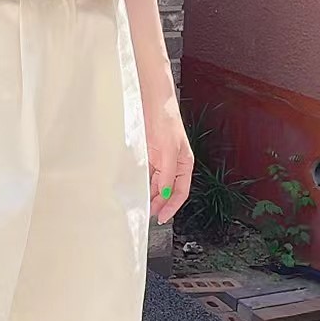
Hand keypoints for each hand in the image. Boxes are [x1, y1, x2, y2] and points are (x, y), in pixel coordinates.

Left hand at [144, 92, 193, 225]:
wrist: (151, 103)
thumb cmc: (166, 120)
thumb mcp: (169, 149)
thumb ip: (167, 173)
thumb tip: (165, 192)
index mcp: (184, 164)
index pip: (180, 191)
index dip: (172, 206)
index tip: (162, 217)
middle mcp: (172, 164)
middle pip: (166, 191)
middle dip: (158, 203)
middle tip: (147, 214)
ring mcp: (159, 161)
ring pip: (155, 185)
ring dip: (149, 195)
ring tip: (140, 205)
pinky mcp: (148, 156)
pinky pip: (145, 175)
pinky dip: (142, 184)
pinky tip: (135, 190)